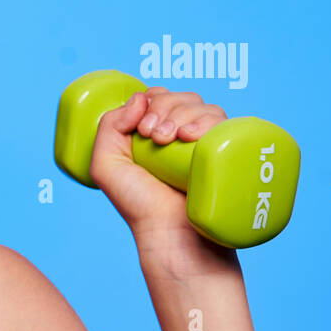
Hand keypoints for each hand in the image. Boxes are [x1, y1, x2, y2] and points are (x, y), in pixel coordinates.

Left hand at [90, 87, 231, 257]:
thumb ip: (108, 127)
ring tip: (172, 140)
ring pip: (202, 105)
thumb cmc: (138, 204)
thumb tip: (139, 98)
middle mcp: (180, 134)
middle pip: (180, 97)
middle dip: (165, 108)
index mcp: (153, 132)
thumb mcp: (106, 165)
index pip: (157, 97)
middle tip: (154, 136)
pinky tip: (192, 137)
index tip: (141, 129)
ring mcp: (204, 143)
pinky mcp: (224, 151)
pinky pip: (223, 121)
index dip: (150, 101)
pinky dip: (207, 120)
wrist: (172, 234)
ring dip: (183, 114)